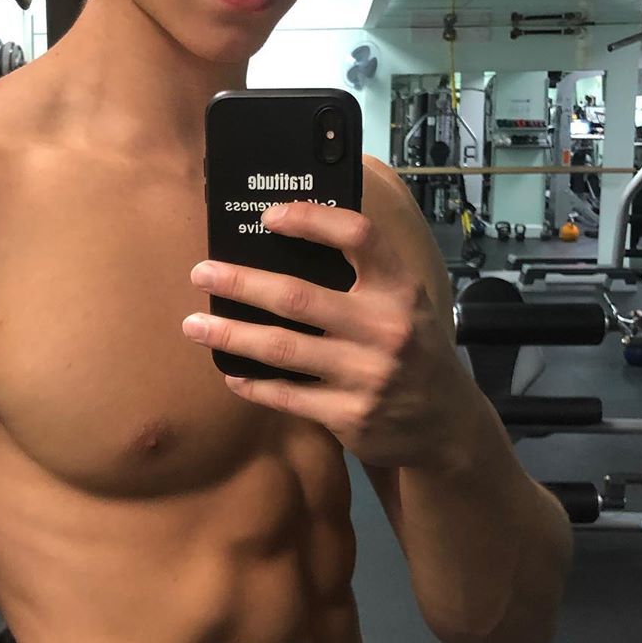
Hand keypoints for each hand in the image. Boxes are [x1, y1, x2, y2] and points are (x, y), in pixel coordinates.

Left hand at [182, 200, 470, 469]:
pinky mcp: (350, 415)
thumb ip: (362, 279)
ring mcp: (366, 374)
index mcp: (400, 289)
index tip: (268, 217)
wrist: (447, 425)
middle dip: (241, 282)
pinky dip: (253, 384)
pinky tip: (231, 373)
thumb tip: (286, 246)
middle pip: (298, 297)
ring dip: (230, 334)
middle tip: (201, 272)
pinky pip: (287, 395)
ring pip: (282, 348)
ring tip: (194, 325)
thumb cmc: (413, 350)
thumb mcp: (406, 305)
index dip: (312, 220)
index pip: (358, 236)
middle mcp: (385, 328)